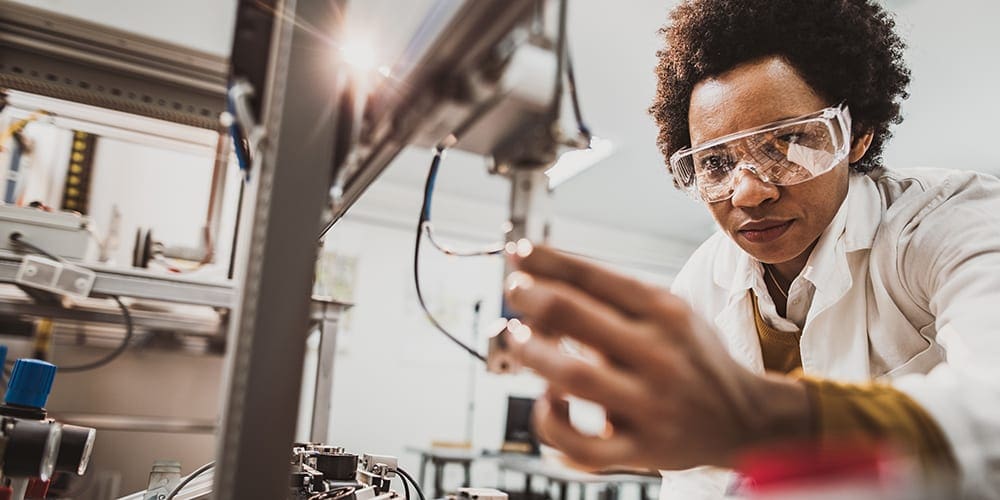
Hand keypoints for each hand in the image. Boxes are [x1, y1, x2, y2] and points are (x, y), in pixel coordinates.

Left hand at [503, 244, 809, 470]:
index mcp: (665, 312)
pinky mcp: (642, 450)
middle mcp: (658, 354)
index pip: (593, 275)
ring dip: (533, 353)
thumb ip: (616, 298)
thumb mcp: (671, 312)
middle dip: (531, 297)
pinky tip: (548, 404)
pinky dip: (553, 425)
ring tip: (518, 338)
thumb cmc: (693, 359)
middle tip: (513, 290)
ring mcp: (650, 404)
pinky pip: (583, 446)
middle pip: (574, 315)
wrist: (745, 420)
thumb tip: (546, 276)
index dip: (546, 261)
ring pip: (572, 375)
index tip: (519, 253)